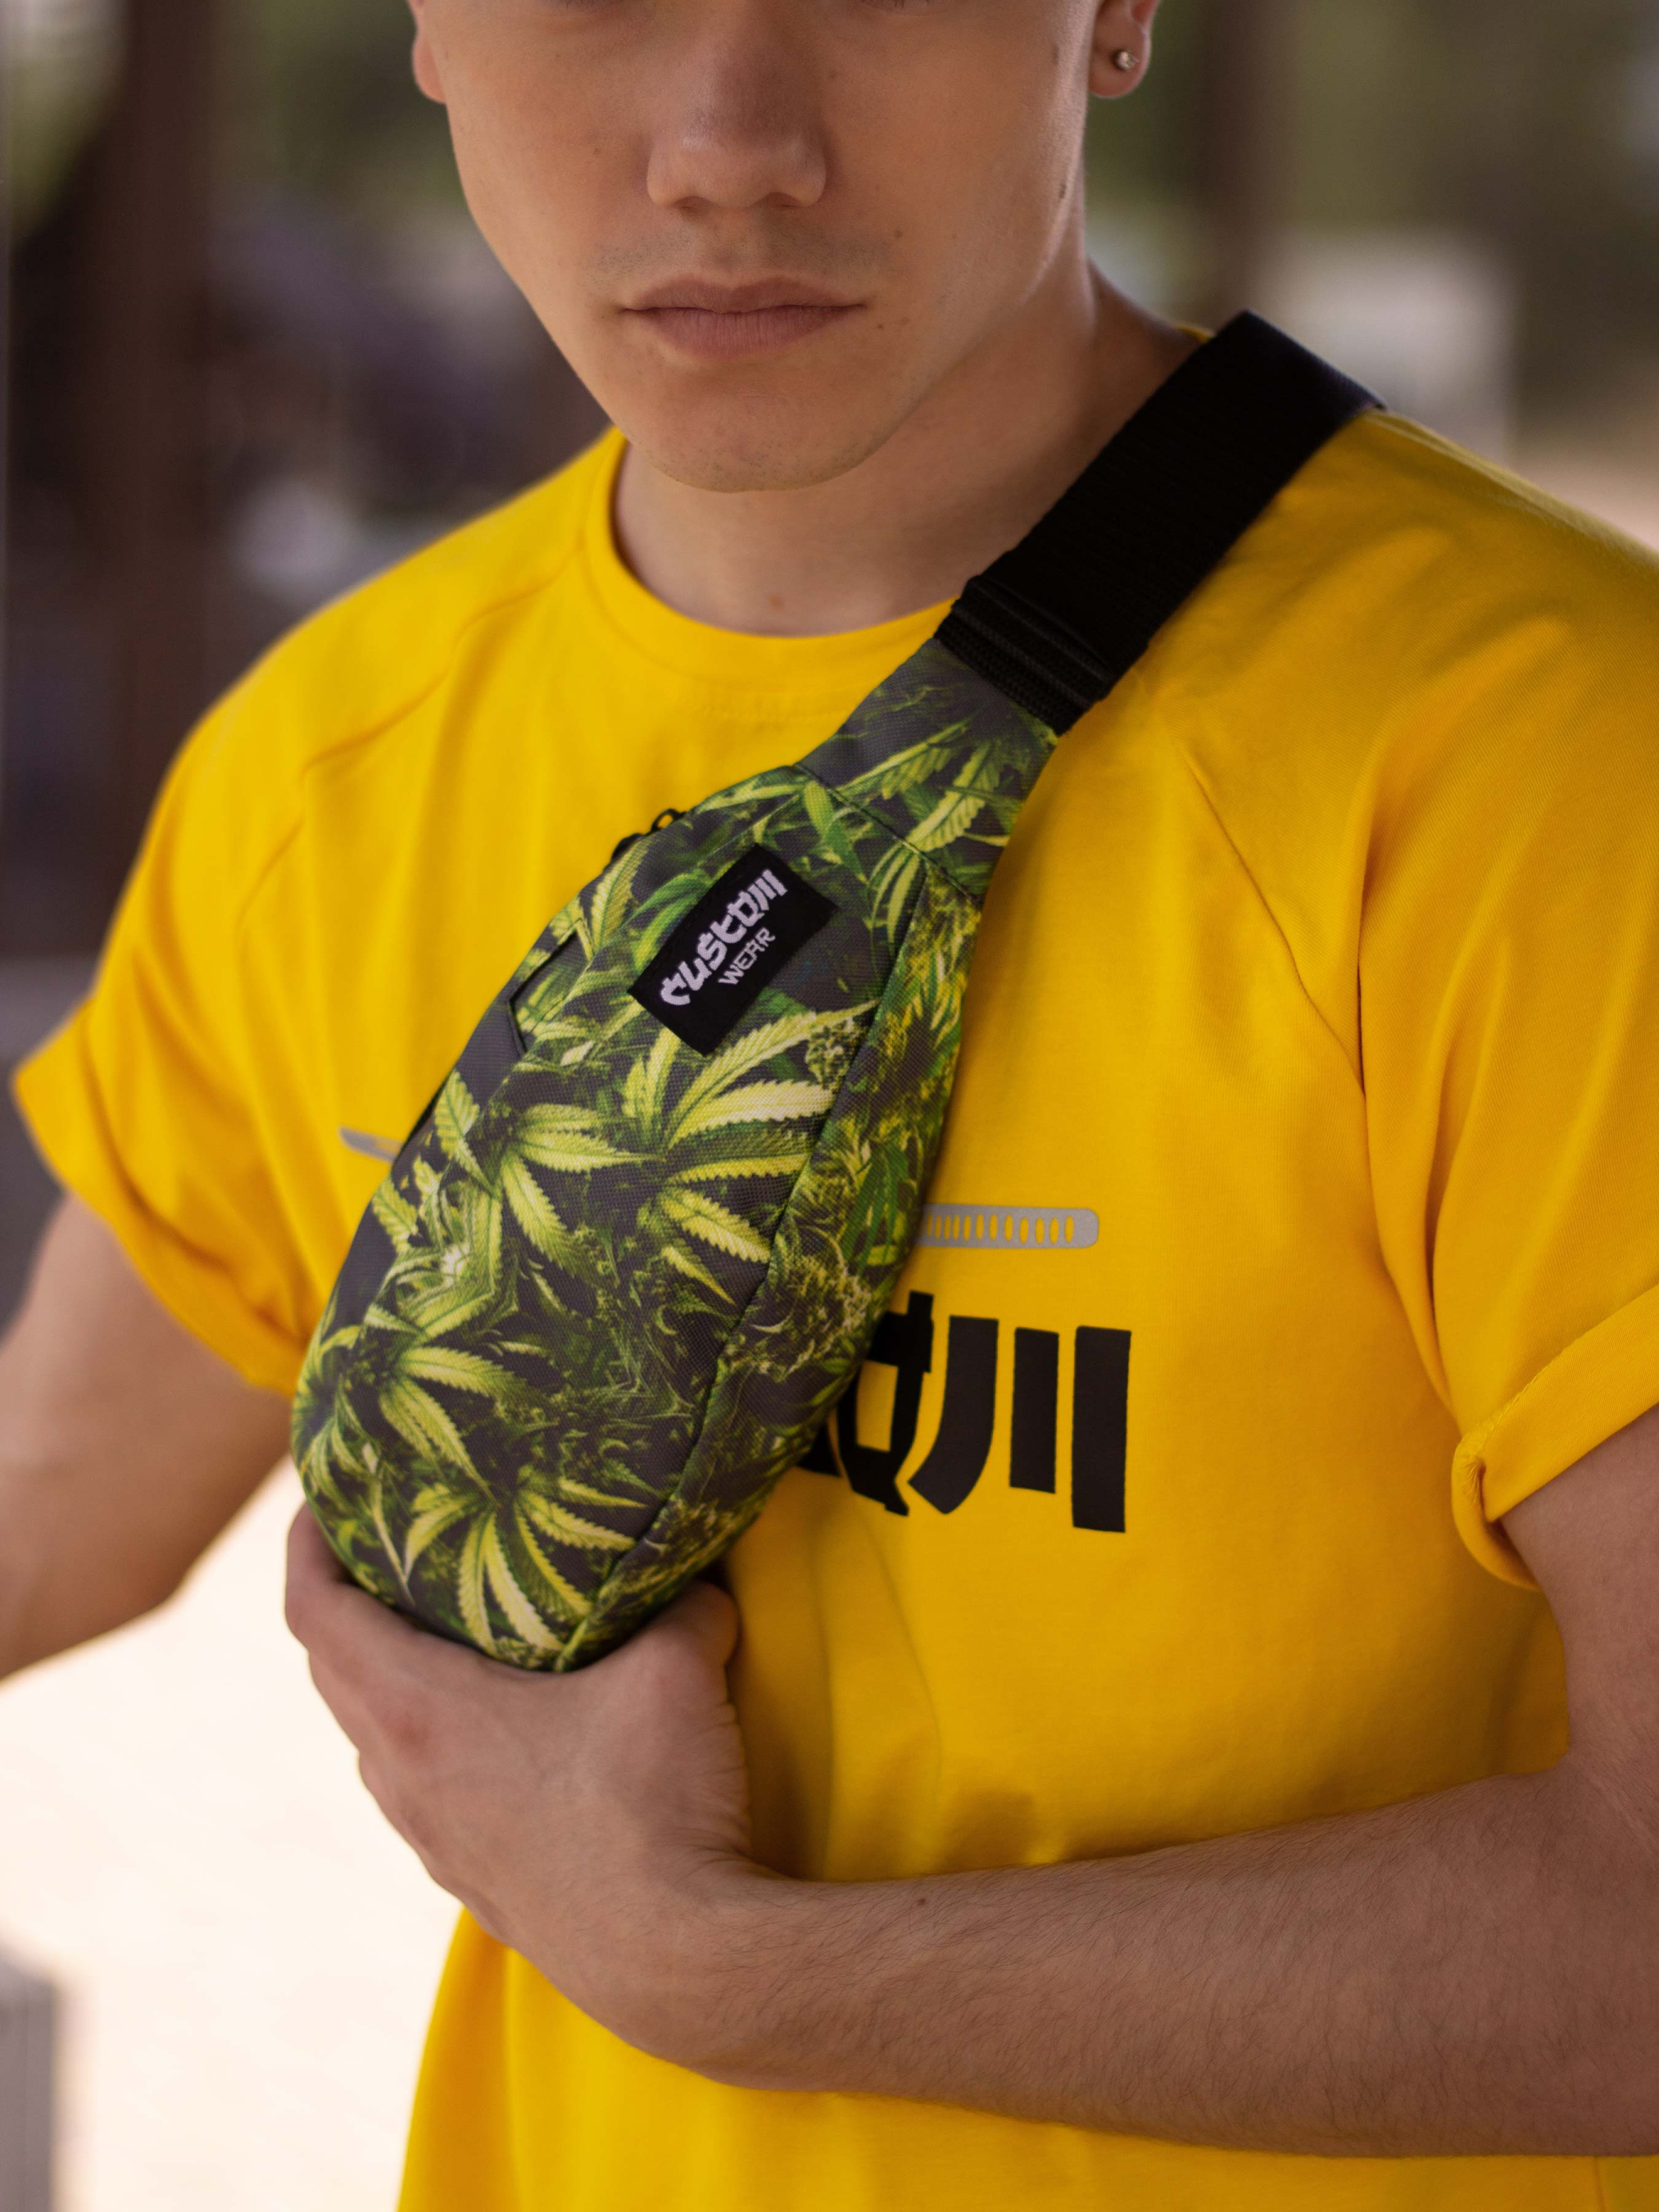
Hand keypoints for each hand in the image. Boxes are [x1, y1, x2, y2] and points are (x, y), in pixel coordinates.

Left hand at [284, 1507, 762, 2062]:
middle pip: (332, 1671)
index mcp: (418, 1709)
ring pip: (374, 1740)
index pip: (315, 1611)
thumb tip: (697, 1571)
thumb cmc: (651, 1803)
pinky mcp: (473, 1883)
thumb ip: (683, 1600)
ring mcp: (432, 1838)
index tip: (319, 1498)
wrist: (674, 1961)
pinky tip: (497, 1735)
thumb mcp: (676, 1665)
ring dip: (385, 1681)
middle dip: (346, 1602)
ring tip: (438, 1634)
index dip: (306, 1546)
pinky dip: (431, 1743)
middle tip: (389, 1547)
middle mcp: (402, 1775)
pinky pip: (420, 1793)